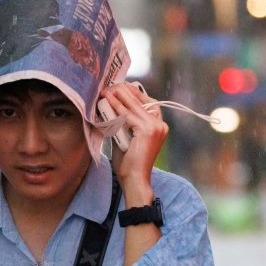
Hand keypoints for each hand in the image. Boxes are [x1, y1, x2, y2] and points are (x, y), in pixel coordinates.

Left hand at [102, 82, 167, 196]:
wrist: (134, 179)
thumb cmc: (129, 163)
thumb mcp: (128, 138)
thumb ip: (125, 124)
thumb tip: (112, 109)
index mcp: (159, 126)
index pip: (148, 102)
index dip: (134, 93)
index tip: (120, 86)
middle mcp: (160, 124)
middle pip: (141, 101)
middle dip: (124, 92)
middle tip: (110, 85)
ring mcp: (155, 127)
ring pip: (133, 106)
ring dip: (118, 96)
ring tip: (105, 90)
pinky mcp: (147, 130)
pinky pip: (127, 114)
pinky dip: (116, 106)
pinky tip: (107, 100)